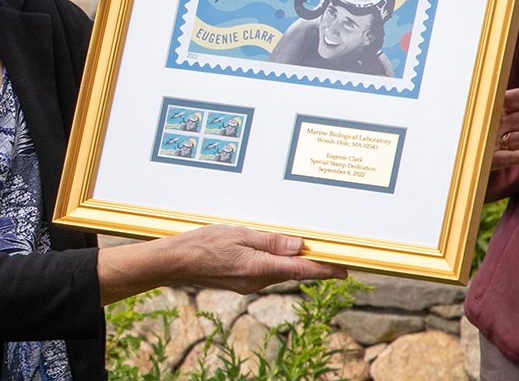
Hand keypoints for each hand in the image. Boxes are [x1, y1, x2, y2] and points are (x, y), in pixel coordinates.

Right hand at [98, 224, 346, 304]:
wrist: (175, 262)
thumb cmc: (202, 244)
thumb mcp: (238, 235)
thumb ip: (270, 241)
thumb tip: (298, 245)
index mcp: (260, 268)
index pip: (302, 270)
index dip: (326, 269)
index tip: (344, 268)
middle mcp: (257, 280)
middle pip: (293, 272)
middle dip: (312, 263)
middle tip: (328, 252)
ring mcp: (248, 283)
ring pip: (279, 272)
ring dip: (293, 262)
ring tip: (305, 249)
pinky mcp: (240, 281)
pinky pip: (265, 272)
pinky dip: (275, 263)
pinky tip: (274, 252)